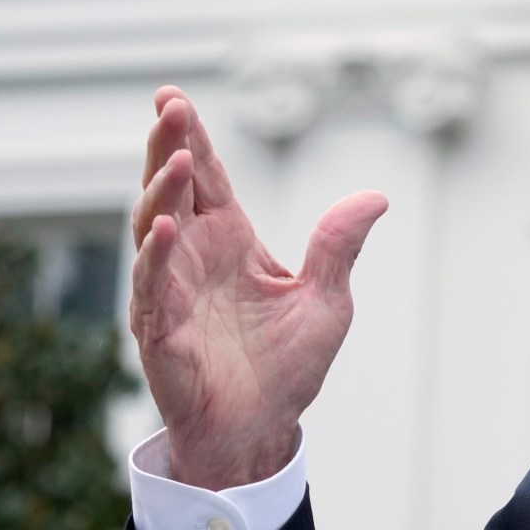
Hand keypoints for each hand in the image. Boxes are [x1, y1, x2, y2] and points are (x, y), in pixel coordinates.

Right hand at [128, 85, 387, 490]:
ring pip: (153, 229)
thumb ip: (339, 246)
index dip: (192, 138)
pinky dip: (156, 258)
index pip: (206, 178)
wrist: (262, 431)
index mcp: (229, 242)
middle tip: (169, 106)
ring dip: (162, 193)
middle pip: (171, 189)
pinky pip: (153, 288)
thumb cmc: (287, 368)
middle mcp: (192, 258)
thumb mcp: (327, 300)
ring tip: (177, 160)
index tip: (176, 98)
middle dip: (167, 146)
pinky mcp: (160, 332)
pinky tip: (166, 229)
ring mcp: (170, 292)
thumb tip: (376, 196)